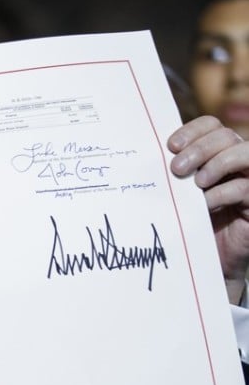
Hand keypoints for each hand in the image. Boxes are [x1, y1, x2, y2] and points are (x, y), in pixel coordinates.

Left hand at [169, 115, 248, 302]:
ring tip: (197, 183)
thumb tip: (145, 156)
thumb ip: (172, 175)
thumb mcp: (177, 195)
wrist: (205, 258)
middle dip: (200, 149)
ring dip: (218, 164)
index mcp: (216, 152)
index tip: (170, 146)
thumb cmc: (188, 222)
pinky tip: (205, 206)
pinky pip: (245, 187)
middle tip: (176, 169)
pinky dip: (222, 193)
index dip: (193, 130)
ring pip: (245, 153)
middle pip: (226, 136)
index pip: (211, 125)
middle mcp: (237, 161)